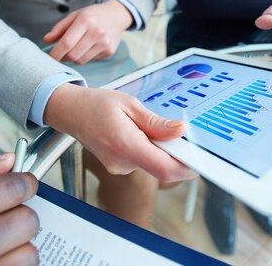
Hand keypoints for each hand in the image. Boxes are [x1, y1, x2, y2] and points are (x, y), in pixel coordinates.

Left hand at [43, 0, 132, 64]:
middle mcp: (97, 32)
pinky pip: (90, 60)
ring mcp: (105, 43)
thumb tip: (46, 40)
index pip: (67, 43)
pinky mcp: (109, 51)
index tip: (50, 57)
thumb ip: (59, 28)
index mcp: (85, 20)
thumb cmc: (92, 15)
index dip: (56, 53)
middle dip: (64, 56)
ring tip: (76, 48)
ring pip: (81, 60)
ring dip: (74, 57)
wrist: (115, 15)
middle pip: (73, 55)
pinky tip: (88, 47)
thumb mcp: (74, 16)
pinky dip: (85, 56)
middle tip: (62, 53)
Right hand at [44, 83, 197, 182]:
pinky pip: (143, 161)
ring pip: (153, 163)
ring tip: (147, 125)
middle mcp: (122, 162)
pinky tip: (140, 132)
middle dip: (175, 152)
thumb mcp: (130, 104)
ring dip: (160, 148)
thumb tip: (180, 130)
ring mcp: (120, 167)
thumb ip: (156, 122)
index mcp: (125, 144)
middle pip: (162, 167)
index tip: (200, 158)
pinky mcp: (120, 166)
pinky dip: (149, 149)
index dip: (187, 167)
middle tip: (179, 132)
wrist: (71, 112)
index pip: (164, 168)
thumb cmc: (96, 105)